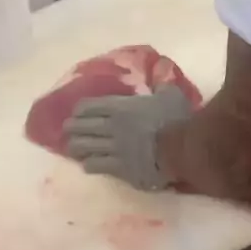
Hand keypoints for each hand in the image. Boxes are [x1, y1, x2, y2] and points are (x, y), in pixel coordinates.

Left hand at [64, 85, 192, 190]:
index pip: (88, 106)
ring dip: (75, 147)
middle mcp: (110, 126)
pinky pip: (95, 165)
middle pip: (80, 126)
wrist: (181, 149)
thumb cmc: (177, 119)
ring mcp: (112, 147)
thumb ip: (162, 87)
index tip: (77, 113)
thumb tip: (160, 82)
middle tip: (69, 131)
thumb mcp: (171, 95)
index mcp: (120, 106)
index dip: (79, 110)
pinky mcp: (118, 167)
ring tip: (73, 149)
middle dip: (72, 128)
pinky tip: (88, 165)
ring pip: (82, 146)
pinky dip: (89, 164)